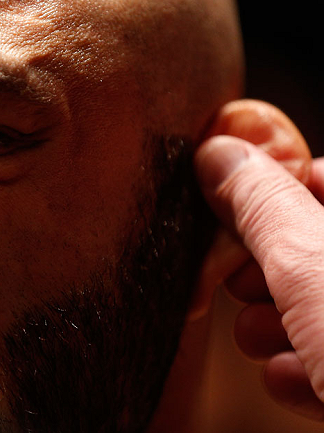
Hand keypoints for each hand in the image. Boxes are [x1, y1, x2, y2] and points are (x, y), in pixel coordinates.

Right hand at [196, 135, 323, 419]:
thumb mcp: (313, 268)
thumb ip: (262, 206)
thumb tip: (218, 154)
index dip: (279, 191)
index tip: (239, 215)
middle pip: (319, 247)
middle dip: (273, 269)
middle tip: (244, 283)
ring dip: (283, 323)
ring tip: (263, 340)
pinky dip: (309, 364)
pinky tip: (290, 378)